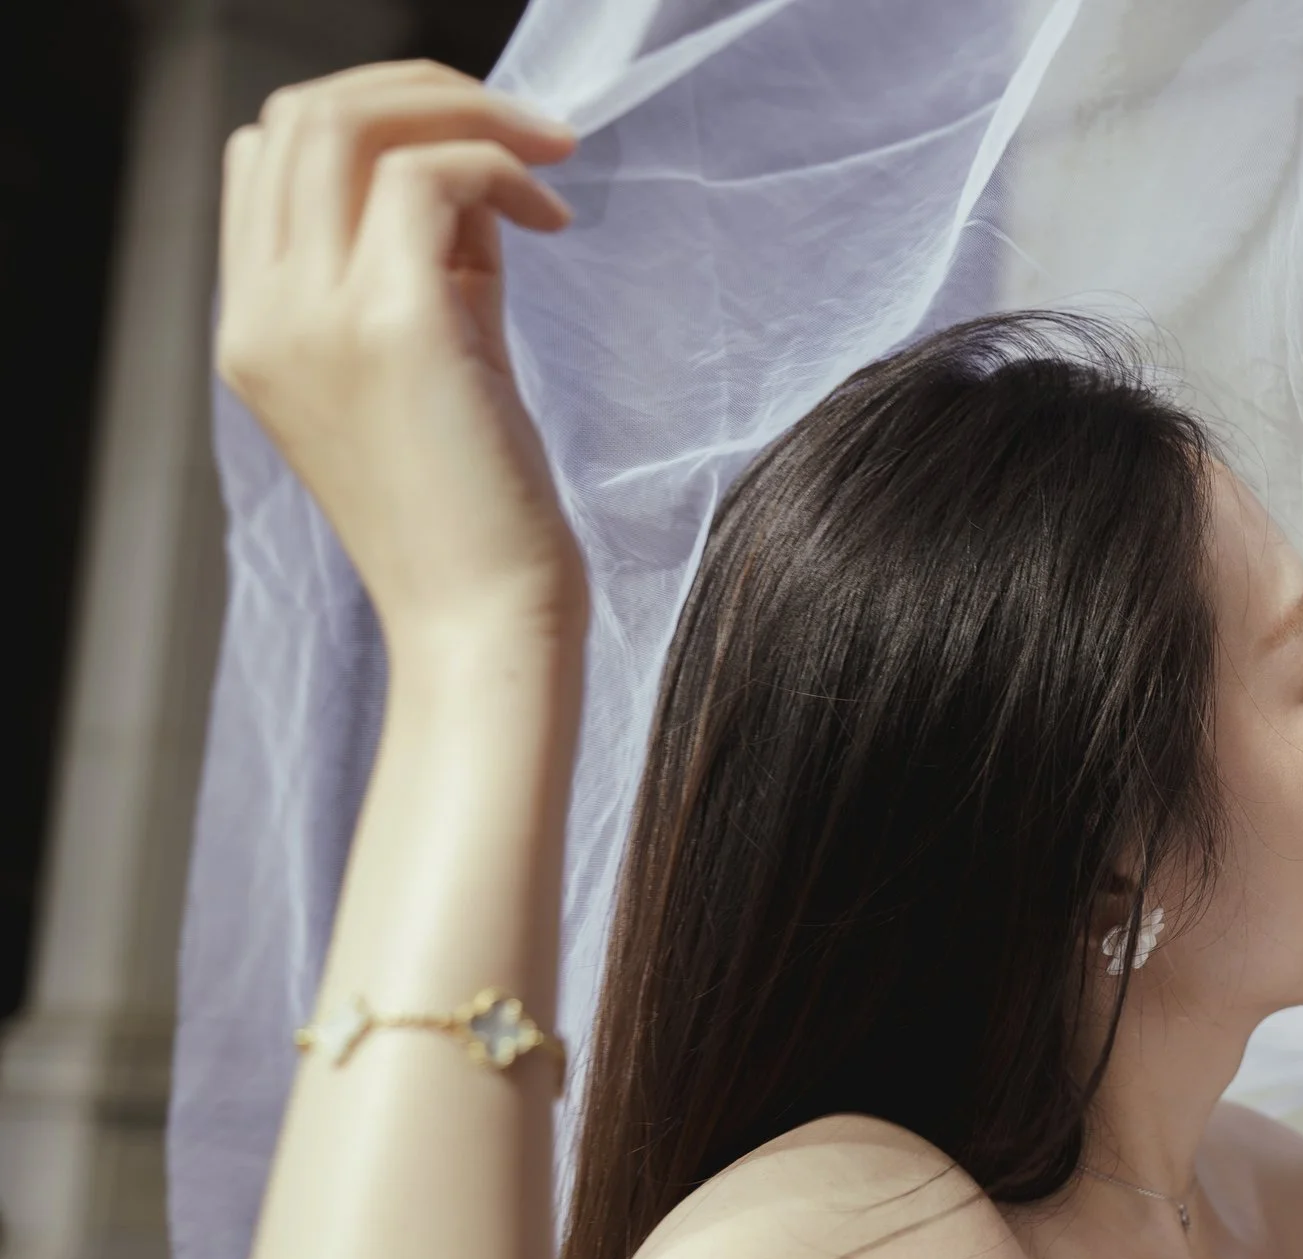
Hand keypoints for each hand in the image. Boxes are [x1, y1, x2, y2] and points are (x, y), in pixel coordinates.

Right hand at [217, 62, 584, 649]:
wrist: (485, 627)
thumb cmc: (480, 514)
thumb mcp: (439, 364)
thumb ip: (432, 268)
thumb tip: (471, 177)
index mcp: (256, 328)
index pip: (266, 155)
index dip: (373, 120)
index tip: (476, 153)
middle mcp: (263, 316)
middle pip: (300, 116)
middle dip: (423, 94)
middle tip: (529, 131)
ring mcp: (313, 319)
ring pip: (350, 123)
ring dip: (469, 113)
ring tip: (552, 159)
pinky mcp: (393, 329)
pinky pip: (430, 174)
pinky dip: (499, 168)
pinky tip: (553, 220)